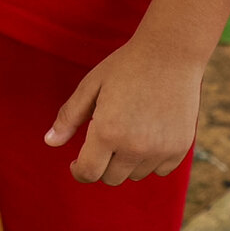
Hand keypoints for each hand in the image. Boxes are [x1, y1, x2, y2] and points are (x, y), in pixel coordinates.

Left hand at [44, 41, 202, 185]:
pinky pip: (160, 170)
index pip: (89, 172)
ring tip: (129, 130)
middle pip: (111, 178)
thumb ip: (69, 117)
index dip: (79, 170)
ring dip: (127, 162)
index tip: (78, 163)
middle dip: (102, 164)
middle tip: (105, 138)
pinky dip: (151, 159)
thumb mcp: (91, 86)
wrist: (171, 52)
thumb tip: (49, 142)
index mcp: (107, 133)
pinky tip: (149, 134)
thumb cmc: (126, 66)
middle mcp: (134, 147)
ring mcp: (160, 150)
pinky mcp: (180, 148)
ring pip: (135, 175)